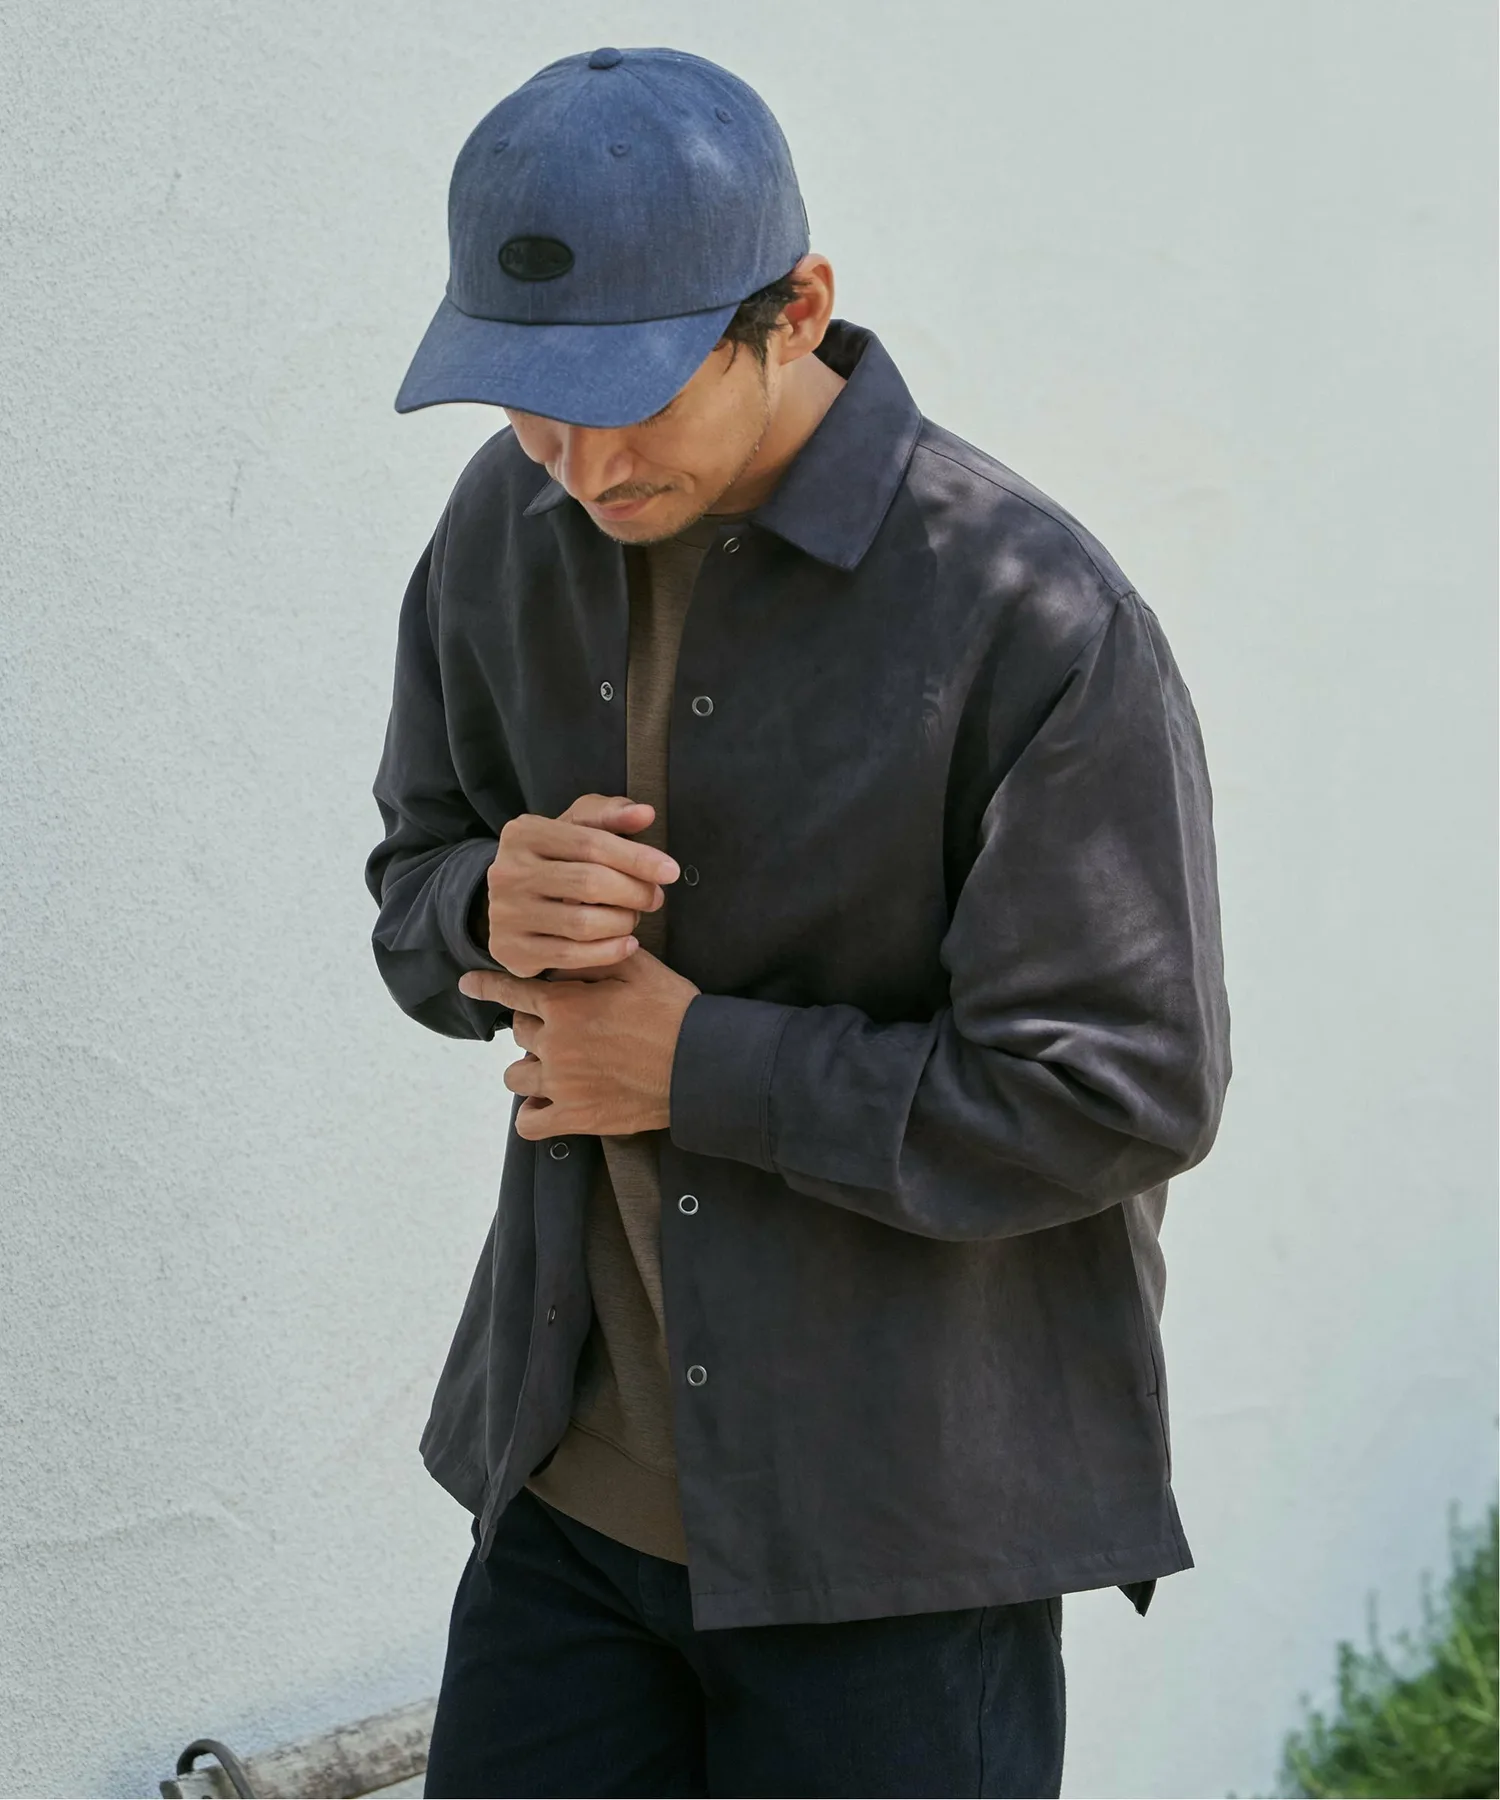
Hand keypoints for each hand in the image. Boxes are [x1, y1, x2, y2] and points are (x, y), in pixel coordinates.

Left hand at [458, 947, 699, 1137]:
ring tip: (553, 1066)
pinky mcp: (576, 1118)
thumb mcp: (637, 967)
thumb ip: (596, 955)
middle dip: (535, 1026)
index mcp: (565, 1005)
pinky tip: (545, 1105)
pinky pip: (529, 1123)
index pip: (511, 992)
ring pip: (517, 1075)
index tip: (468, 984)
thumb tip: (571, 946)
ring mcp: (562, 1084)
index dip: (487, 986)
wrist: (699, 1064)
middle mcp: (554, 1044)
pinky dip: (532, 1114)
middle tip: (563, 1028)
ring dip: (530, 1068)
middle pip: (519, 1032)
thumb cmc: (673, 1011)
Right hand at [477, 794, 678, 976]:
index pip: (591, 843)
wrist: (508, 902)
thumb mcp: (576, 827)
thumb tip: (645, 813)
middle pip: (590, 883)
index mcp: (524, 833)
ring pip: (583, 923)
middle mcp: (508, 872)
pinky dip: (609, 951)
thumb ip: (610, 815)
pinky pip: (571, 955)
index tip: (670, 871)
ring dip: (623, 923)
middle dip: (634, 892)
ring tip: (633, 918)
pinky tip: (627, 944)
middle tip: (654, 898)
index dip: (637, 858)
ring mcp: (506, 913)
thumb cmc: (554, 859)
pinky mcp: (511, 950)